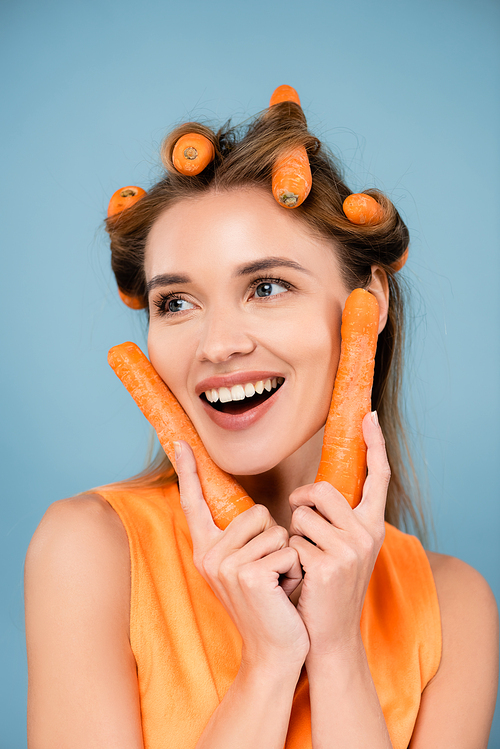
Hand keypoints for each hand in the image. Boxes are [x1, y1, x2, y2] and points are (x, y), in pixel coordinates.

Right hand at [175, 440, 309, 673]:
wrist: (275, 651)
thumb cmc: (269, 603)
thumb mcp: (248, 567)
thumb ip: (243, 539)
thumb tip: (257, 512)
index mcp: (206, 548)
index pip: (195, 502)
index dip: (187, 470)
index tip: (179, 440)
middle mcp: (209, 554)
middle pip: (259, 513)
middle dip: (276, 541)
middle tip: (270, 575)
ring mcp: (226, 565)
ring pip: (277, 531)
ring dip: (288, 557)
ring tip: (278, 585)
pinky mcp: (249, 574)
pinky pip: (288, 549)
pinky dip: (295, 570)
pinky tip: (284, 594)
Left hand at [288, 412, 388, 657]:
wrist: (328, 633)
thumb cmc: (328, 585)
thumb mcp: (343, 547)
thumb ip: (338, 518)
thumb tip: (314, 489)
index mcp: (372, 525)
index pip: (378, 477)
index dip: (375, 444)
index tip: (370, 415)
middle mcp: (368, 534)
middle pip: (324, 489)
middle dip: (301, 499)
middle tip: (297, 516)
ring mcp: (350, 550)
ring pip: (302, 513)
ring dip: (293, 532)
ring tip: (302, 558)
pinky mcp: (327, 565)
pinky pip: (293, 539)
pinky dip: (287, 554)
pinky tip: (299, 577)